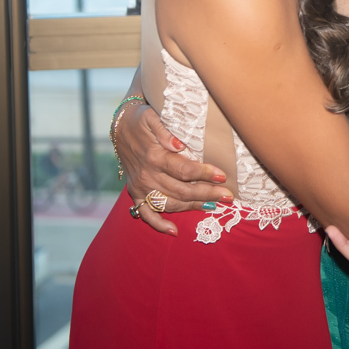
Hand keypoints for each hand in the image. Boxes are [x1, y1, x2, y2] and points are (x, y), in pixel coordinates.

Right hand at [118, 100, 232, 235]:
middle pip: (181, 190)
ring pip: (170, 203)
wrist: (120, 126)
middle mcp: (147, 175)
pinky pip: (145, 214)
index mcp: (154, 157)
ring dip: (192, 207)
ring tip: (214, 206)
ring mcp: (141, 187)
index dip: (204, 174)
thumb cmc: (143, 120)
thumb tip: (179, 144)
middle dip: (207, 193)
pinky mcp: (136, 193)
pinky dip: (159, 224)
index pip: (184, 170)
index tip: (222, 176)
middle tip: (228, 195)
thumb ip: (165, 130)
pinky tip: (174, 231)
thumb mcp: (153, 117)